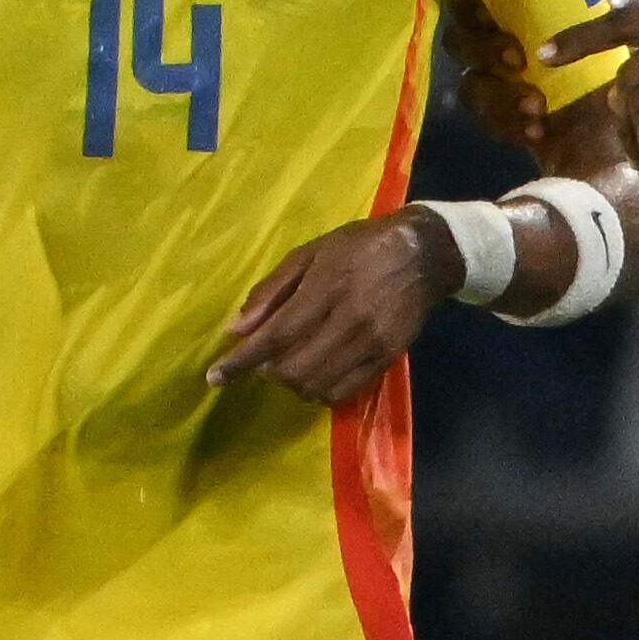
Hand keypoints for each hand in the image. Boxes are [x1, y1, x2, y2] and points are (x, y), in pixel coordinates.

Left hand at [209, 211, 452, 404]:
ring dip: (293, 383)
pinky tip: (317, 374)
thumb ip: (272, 290)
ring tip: (291, 365)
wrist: (424, 253)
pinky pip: (344, 392)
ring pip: (316, 385)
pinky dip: (320, 391)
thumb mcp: (310, 253)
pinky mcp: (387, 358)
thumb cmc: (359, 247)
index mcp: (325, 288)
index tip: (214, 377)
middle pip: (293, 369)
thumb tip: (236, 329)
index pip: (275, 335)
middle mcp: (349, 320)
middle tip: (266, 358)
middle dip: (268, 371)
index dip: (241, 361)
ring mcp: (371, 342)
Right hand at [447, 0, 638, 156]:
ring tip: (536, 106)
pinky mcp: (509, 126)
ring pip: (470, 85)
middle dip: (481, 48)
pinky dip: (510, 126)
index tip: (492, 12)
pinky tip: (538, 130)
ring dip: (498, 94)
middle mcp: (504, 50)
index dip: (472, 4)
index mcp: (524, 18)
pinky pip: (490, 124)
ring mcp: (502, 90)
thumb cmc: (628, 71)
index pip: (477, 0)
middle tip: (517, 59)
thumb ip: (624, 7)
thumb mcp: (634, 35)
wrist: (637, 132)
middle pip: (459, 41)